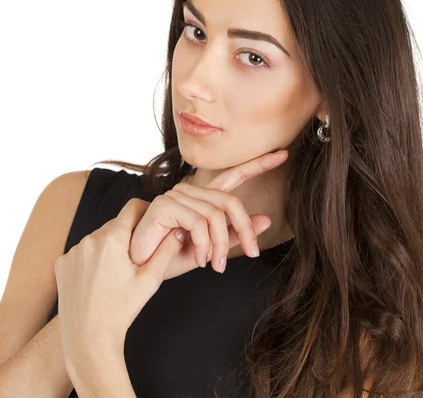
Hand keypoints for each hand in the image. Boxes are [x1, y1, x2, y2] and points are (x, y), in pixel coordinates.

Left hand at [54, 197, 186, 380]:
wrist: (88, 338)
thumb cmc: (122, 311)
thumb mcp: (150, 281)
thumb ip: (167, 251)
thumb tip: (178, 230)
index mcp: (113, 239)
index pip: (133, 207)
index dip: (145, 210)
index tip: (151, 220)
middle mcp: (89, 239)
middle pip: (115, 224)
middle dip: (127, 235)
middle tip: (137, 255)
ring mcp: (73, 251)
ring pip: (98, 238)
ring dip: (108, 247)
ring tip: (117, 272)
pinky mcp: (61, 263)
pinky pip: (81, 251)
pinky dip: (91, 259)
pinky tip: (98, 279)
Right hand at [128, 150, 288, 279]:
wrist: (139, 268)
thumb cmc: (170, 257)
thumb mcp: (211, 248)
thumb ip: (235, 234)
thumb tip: (266, 219)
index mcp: (202, 198)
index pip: (234, 175)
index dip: (258, 164)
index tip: (283, 154)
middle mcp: (189, 190)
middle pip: (231, 201)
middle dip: (245, 229)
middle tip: (252, 253)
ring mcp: (175, 195)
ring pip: (216, 216)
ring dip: (221, 246)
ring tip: (216, 266)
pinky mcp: (164, 206)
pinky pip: (198, 223)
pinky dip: (204, 246)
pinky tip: (199, 259)